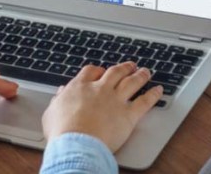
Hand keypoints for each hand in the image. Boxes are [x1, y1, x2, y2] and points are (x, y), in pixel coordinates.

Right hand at [42, 62, 162, 151]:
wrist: (76, 144)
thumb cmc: (62, 132)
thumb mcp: (51, 113)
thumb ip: (58, 101)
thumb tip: (61, 93)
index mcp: (80, 87)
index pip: (91, 71)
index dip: (98, 70)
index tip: (102, 71)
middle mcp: (100, 89)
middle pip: (115, 72)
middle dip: (124, 67)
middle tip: (130, 65)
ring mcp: (115, 100)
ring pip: (132, 82)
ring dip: (140, 75)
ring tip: (146, 72)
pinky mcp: (128, 115)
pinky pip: (145, 101)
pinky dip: (153, 95)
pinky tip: (159, 90)